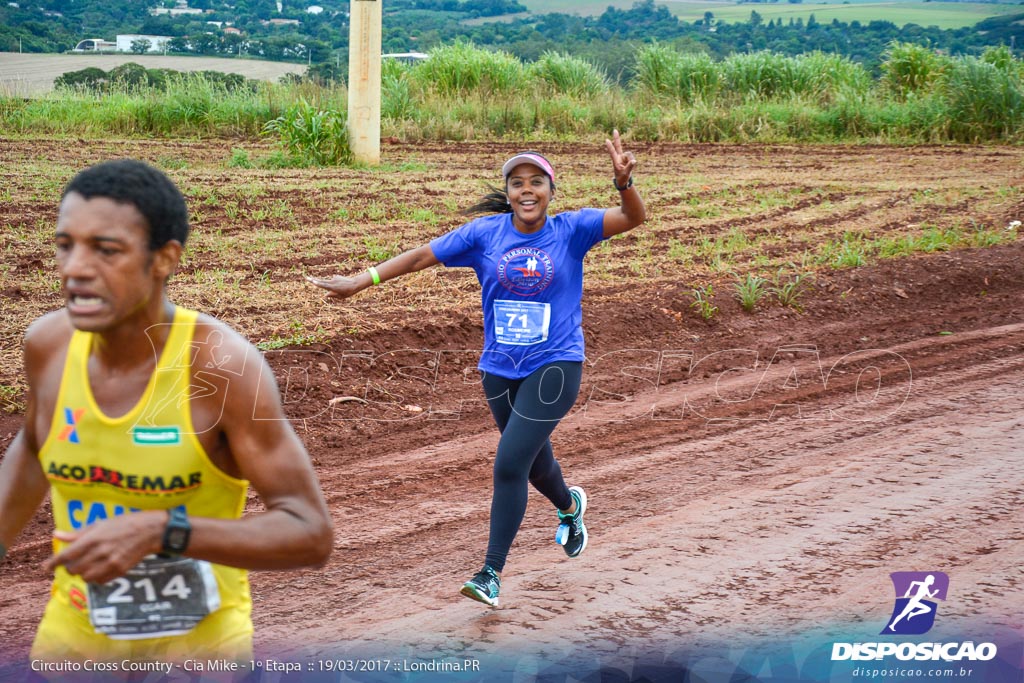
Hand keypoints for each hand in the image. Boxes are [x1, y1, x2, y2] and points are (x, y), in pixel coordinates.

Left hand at [44, 511, 164, 583]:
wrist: (151, 531)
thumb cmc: (125, 523)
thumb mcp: (100, 524)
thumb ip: (78, 533)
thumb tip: (56, 535)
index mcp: (93, 539)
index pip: (66, 556)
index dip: (53, 563)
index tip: (45, 567)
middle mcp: (100, 552)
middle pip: (74, 569)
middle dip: (70, 567)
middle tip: (73, 562)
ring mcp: (110, 563)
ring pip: (85, 577)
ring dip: (82, 573)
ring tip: (87, 566)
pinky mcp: (120, 571)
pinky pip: (100, 581)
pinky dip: (96, 577)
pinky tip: (100, 569)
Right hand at [306, 274, 362, 298]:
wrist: (355, 284)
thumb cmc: (348, 292)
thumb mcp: (340, 296)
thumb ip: (332, 295)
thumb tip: (324, 295)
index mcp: (333, 287)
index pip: (323, 285)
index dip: (317, 283)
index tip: (312, 281)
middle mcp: (332, 282)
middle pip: (321, 281)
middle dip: (313, 280)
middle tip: (306, 277)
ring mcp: (334, 278)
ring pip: (328, 283)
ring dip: (331, 286)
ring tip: (341, 290)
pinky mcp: (336, 276)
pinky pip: (333, 281)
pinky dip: (335, 284)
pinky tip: (342, 286)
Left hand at [605, 129, 636, 187]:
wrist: (623, 180)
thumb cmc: (622, 177)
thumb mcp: (626, 173)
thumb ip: (630, 167)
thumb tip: (634, 161)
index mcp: (616, 161)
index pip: (612, 152)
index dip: (610, 146)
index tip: (606, 140)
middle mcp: (619, 157)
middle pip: (618, 146)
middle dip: (617, 138)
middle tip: (614, 130)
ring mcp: (623, 157)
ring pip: (629, 154)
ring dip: (631, 159)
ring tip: (629, 166)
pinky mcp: (627, 158)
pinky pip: (632, 157)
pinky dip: (633, 161)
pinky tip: (631, 164)